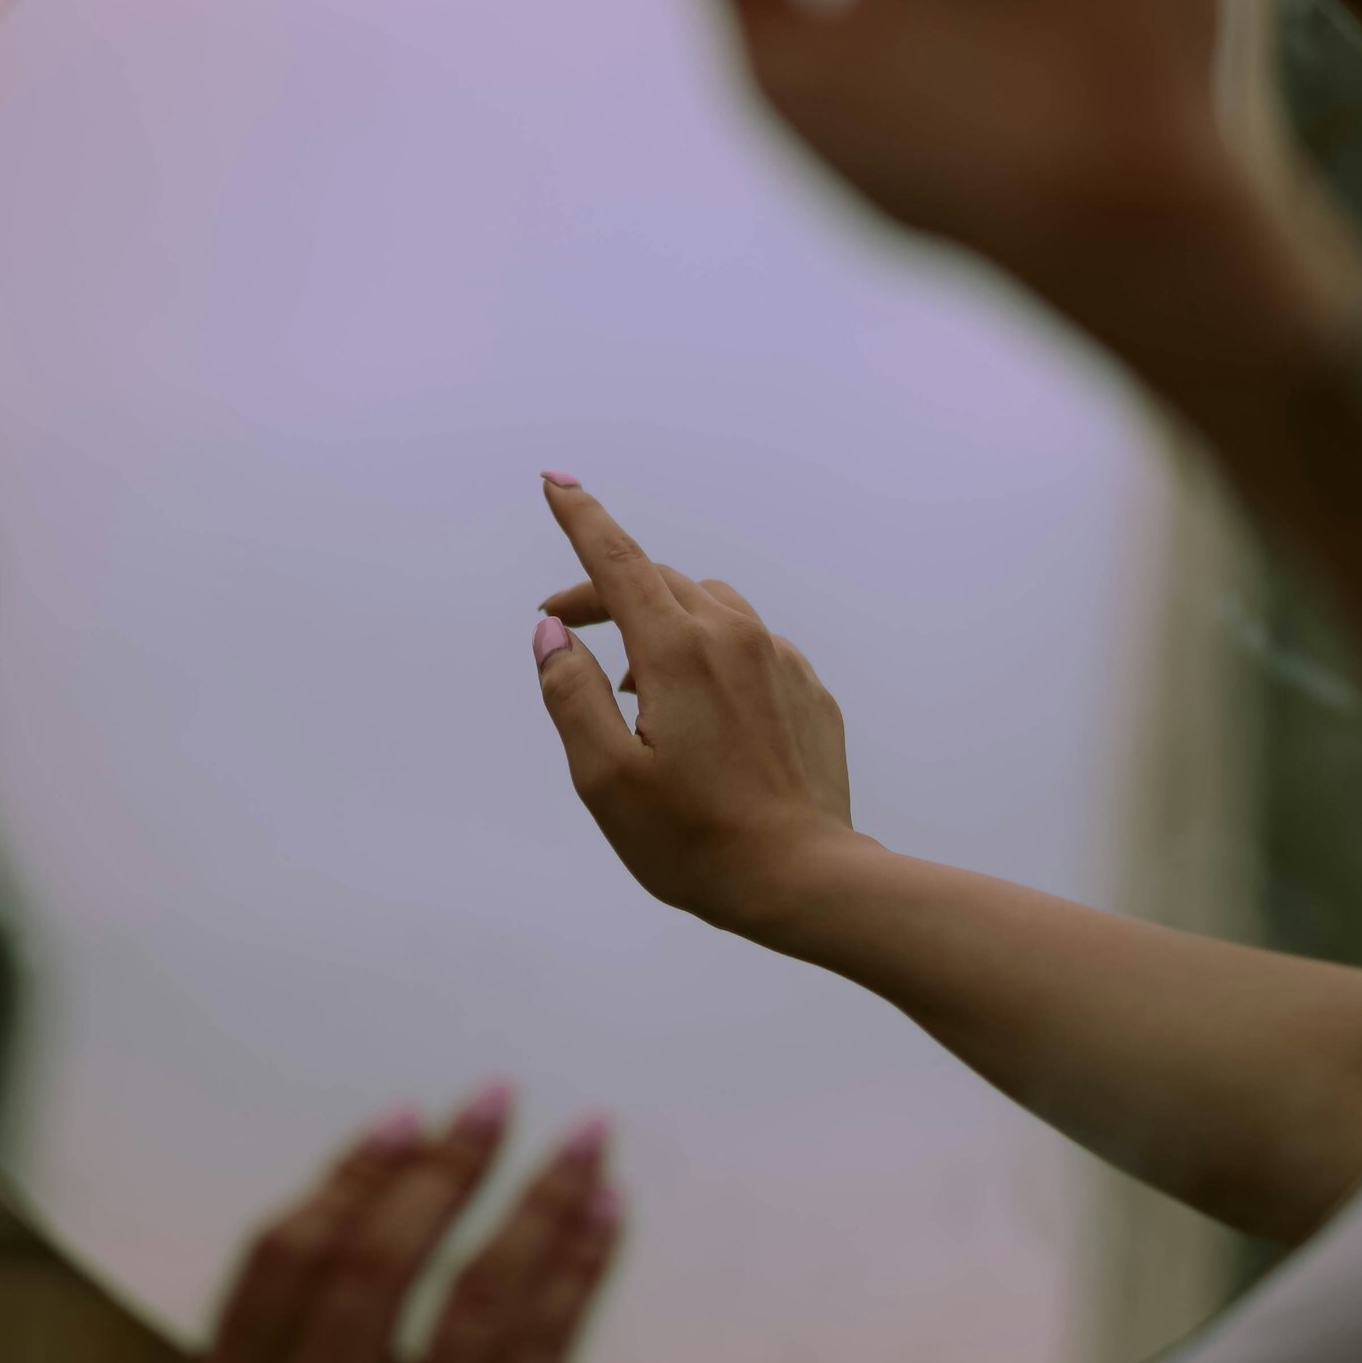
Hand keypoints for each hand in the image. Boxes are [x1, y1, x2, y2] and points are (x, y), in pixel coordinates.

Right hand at [194, 1087, 618, 1362]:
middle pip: (377, 1263)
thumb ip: (319, 1304)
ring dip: (541, 1196)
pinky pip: (547, 1337)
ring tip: (585, 1135)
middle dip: (445, 1166)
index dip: (347, 1178)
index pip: (281, 1261)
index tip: (407, 1115)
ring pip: (480, 1288)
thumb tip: (406, 1135)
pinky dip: (582, 1259)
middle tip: (495, 1096)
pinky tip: (608, 1206)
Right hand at [532, 474, 863, 934]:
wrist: (806, 880)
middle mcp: (734, 637)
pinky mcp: (808, 691)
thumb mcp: (605, 778)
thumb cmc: (695, 841)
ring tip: (633, 688)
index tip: (555, 482)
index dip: (581, 518)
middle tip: (564, 625)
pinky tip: (700, 712)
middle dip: (605, 589)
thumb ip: (570, 693)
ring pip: (708, 606)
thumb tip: (552, 633)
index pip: (618, 561)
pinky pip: (749, 645)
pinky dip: (710, 654)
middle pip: (658, 580)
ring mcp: (779, 661)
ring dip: (660, 622)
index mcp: (678, 651)